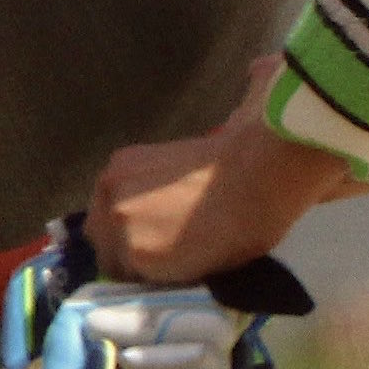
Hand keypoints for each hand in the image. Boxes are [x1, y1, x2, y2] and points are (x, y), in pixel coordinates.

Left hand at [90, 57, 368, 283]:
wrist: (262, 172)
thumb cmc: (247, 154)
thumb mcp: (194, 155)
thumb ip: (177, 165)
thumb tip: (242, 84)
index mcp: (121, 167)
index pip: (111, 215)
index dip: (136, 232)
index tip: (165, 238)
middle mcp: (108, 193)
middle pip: (106, 242)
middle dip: (135, 253)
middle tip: (177, 255)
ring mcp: (118, 224)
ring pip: (122, 267)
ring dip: (150, 271)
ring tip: (190, 264)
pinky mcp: (136, 254)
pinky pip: (143, 284)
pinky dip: (164, 284)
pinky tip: (194, 269)